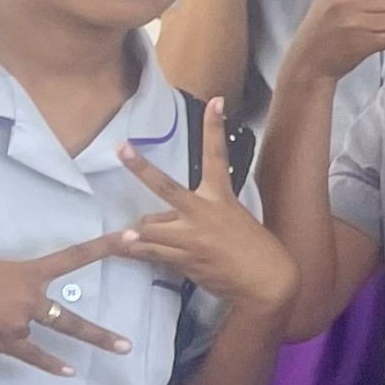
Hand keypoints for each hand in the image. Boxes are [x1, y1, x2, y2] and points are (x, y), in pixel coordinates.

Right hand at [0, 234, 139, 373]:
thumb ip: (5, 285)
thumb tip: (9, 303)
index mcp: (25, 272)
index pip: (73, 257)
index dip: (105, 246)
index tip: (133, 237)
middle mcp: (27, 298)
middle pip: (70, 318)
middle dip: (100, 333)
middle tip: (128, 344)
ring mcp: (17, 323)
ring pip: (47, 335)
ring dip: (77, 347)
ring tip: (114, 352)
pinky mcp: (1, 343)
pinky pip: (32, 355)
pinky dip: (49, 363)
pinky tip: (67, 372)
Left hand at [119, 102, 295, 318]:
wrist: (268, 283)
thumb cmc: (256, 252)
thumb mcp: (233, 223)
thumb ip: (197, 217)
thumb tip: (160, 222)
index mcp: (221, 198)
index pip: (216, 157)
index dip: (214, 128)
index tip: (215, 101)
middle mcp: (204, 212)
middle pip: (166, 186)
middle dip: (141, 168)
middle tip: (122, 149)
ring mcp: (192, 236)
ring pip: (149, 228)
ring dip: (134, 235)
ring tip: (117, 239)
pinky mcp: (184, 258)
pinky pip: (149, 253)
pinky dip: (134, 252)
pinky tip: (121, 250)